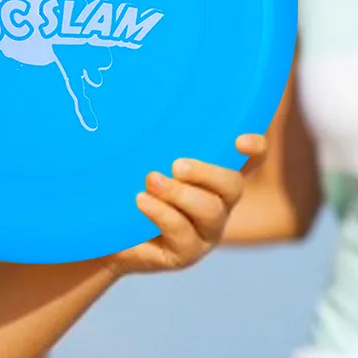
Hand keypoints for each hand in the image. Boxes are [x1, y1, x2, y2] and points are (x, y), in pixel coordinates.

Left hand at [112, 133, 266, 274]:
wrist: (103, 235)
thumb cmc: (127, 189)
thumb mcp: (143, 162)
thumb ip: (157, 143)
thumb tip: (148, 104)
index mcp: (215, 177)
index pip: (251, 161)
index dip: (255, 150)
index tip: (240, 141)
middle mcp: (219, 203)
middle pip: (233, 186)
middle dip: (207, 173)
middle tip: (176, 164)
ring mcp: (206, 231)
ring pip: (210, 210)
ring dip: (180, 193)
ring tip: (151, 181)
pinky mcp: (187, 253)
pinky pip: (183, 232)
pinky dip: (162, 213)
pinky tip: (142, 201)